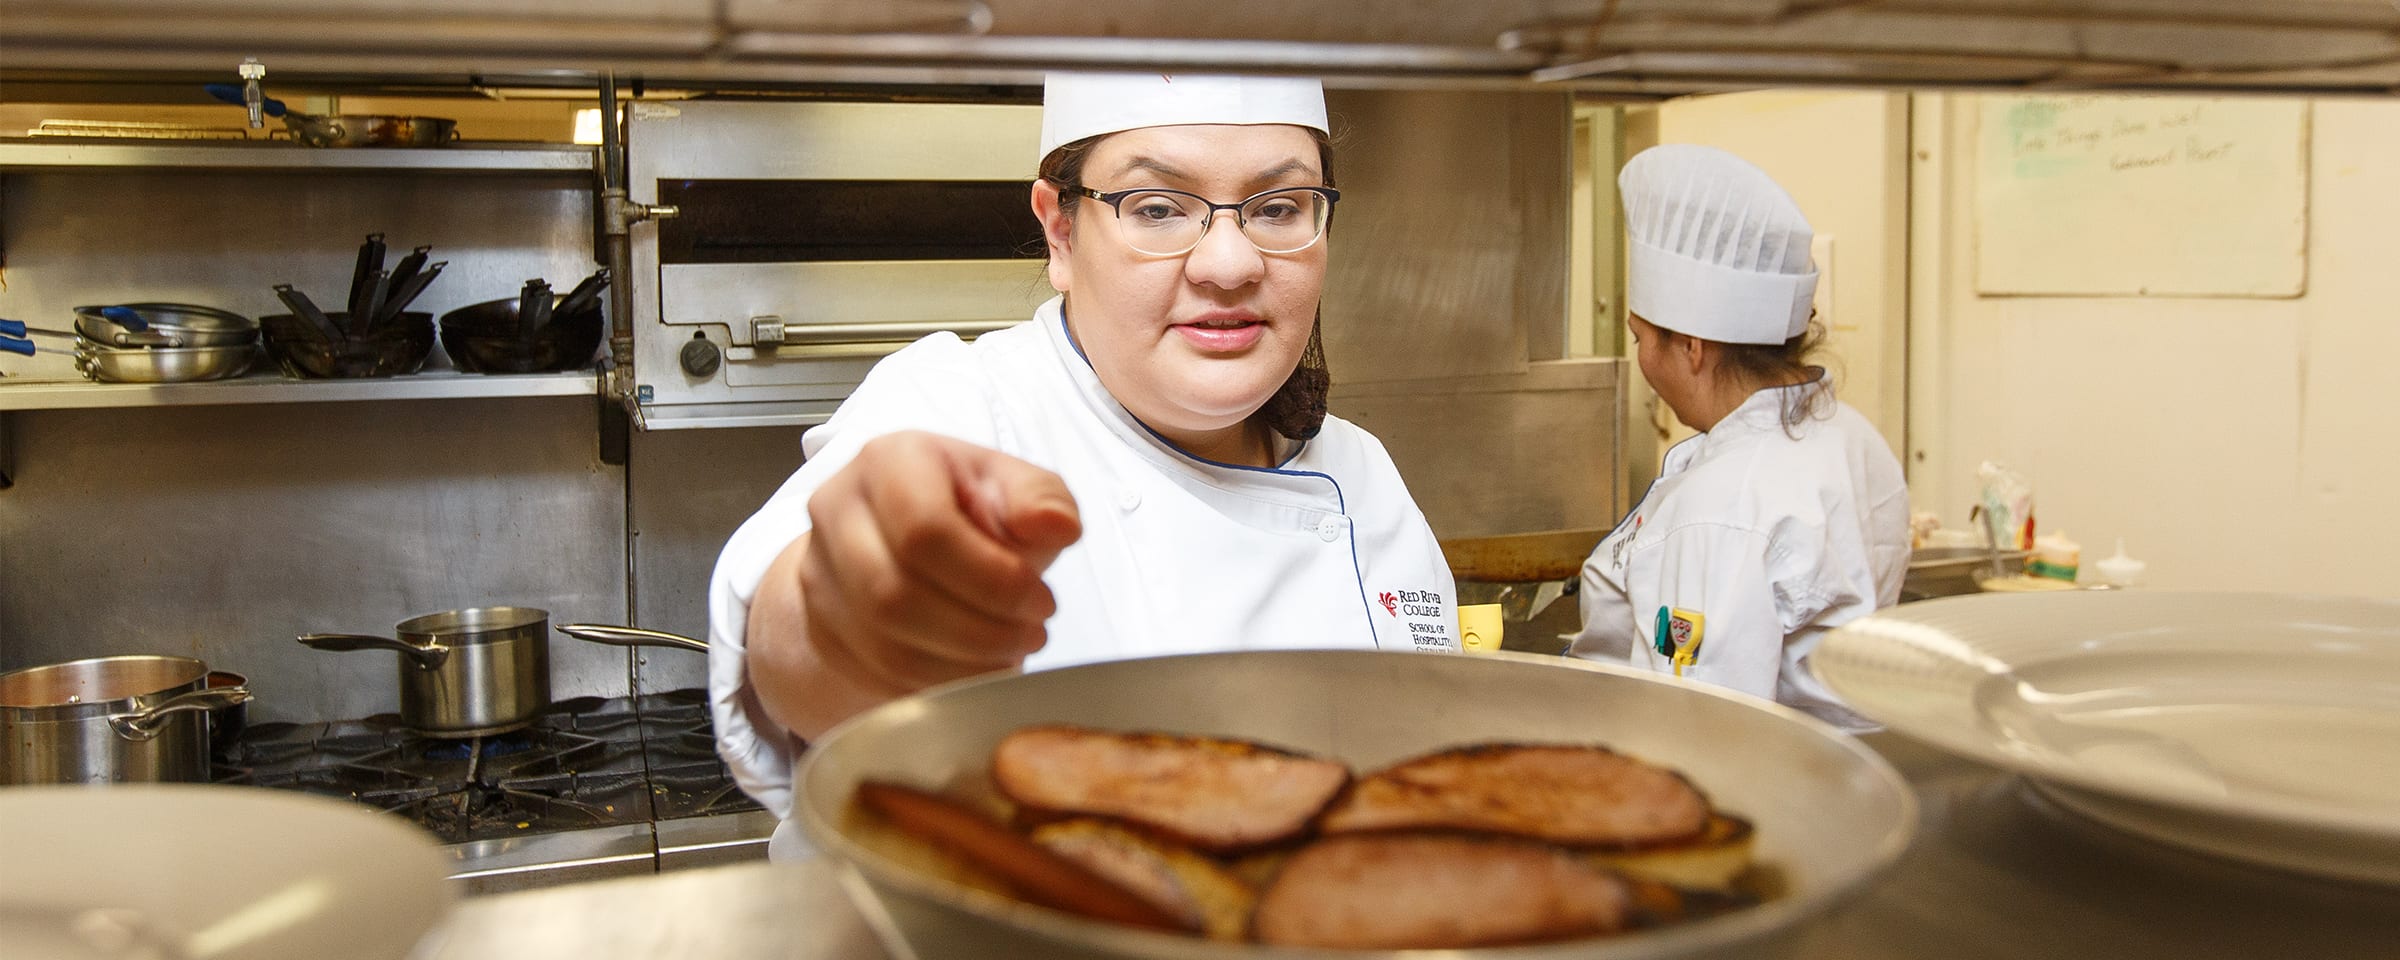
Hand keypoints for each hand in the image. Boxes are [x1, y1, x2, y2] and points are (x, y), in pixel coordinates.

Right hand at [748, 431, 1082, 737]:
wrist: (904, 541)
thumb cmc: (969, 510)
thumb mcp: (1014, 488)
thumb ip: (1041, 501)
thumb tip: (1056, 525)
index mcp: (889, 460)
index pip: (924, 529)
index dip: (990, 578)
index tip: (1039, 599)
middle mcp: (839, 508)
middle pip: (895, 592)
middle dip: (979, 628)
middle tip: (1031, 633)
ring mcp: (820, 570)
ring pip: (883, 640)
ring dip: (962, 661)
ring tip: (1010, 651)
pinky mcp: (823, 623)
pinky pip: (877, 671)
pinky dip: (939, 682)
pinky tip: (977, 669)